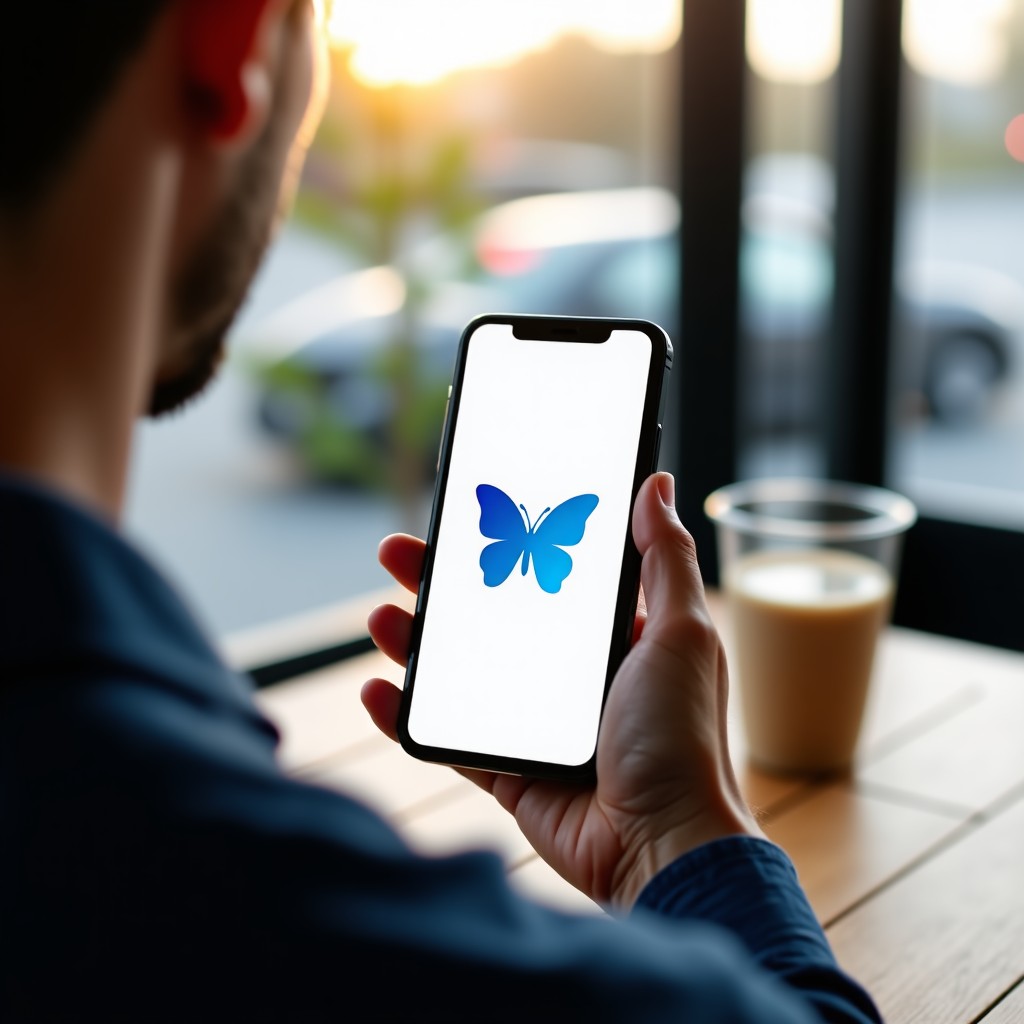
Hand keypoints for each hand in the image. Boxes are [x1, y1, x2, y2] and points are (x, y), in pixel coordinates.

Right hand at [362, 472, 762, 908]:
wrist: (665, 846)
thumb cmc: (682, 736)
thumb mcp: (682, 633)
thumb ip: (666, 559)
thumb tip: (656, 483)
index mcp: (613, 640)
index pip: (544, 579)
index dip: (502, 545)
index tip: (465, 517)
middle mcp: (572, 679)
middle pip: (491, 621)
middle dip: (440, 588)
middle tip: (398, 555)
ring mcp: (537, 727)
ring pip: (461, 676)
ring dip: (414, 646)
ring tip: (381, 619)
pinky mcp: (511, 773)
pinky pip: (450, 740)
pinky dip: (408, 719)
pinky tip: (377, 693)